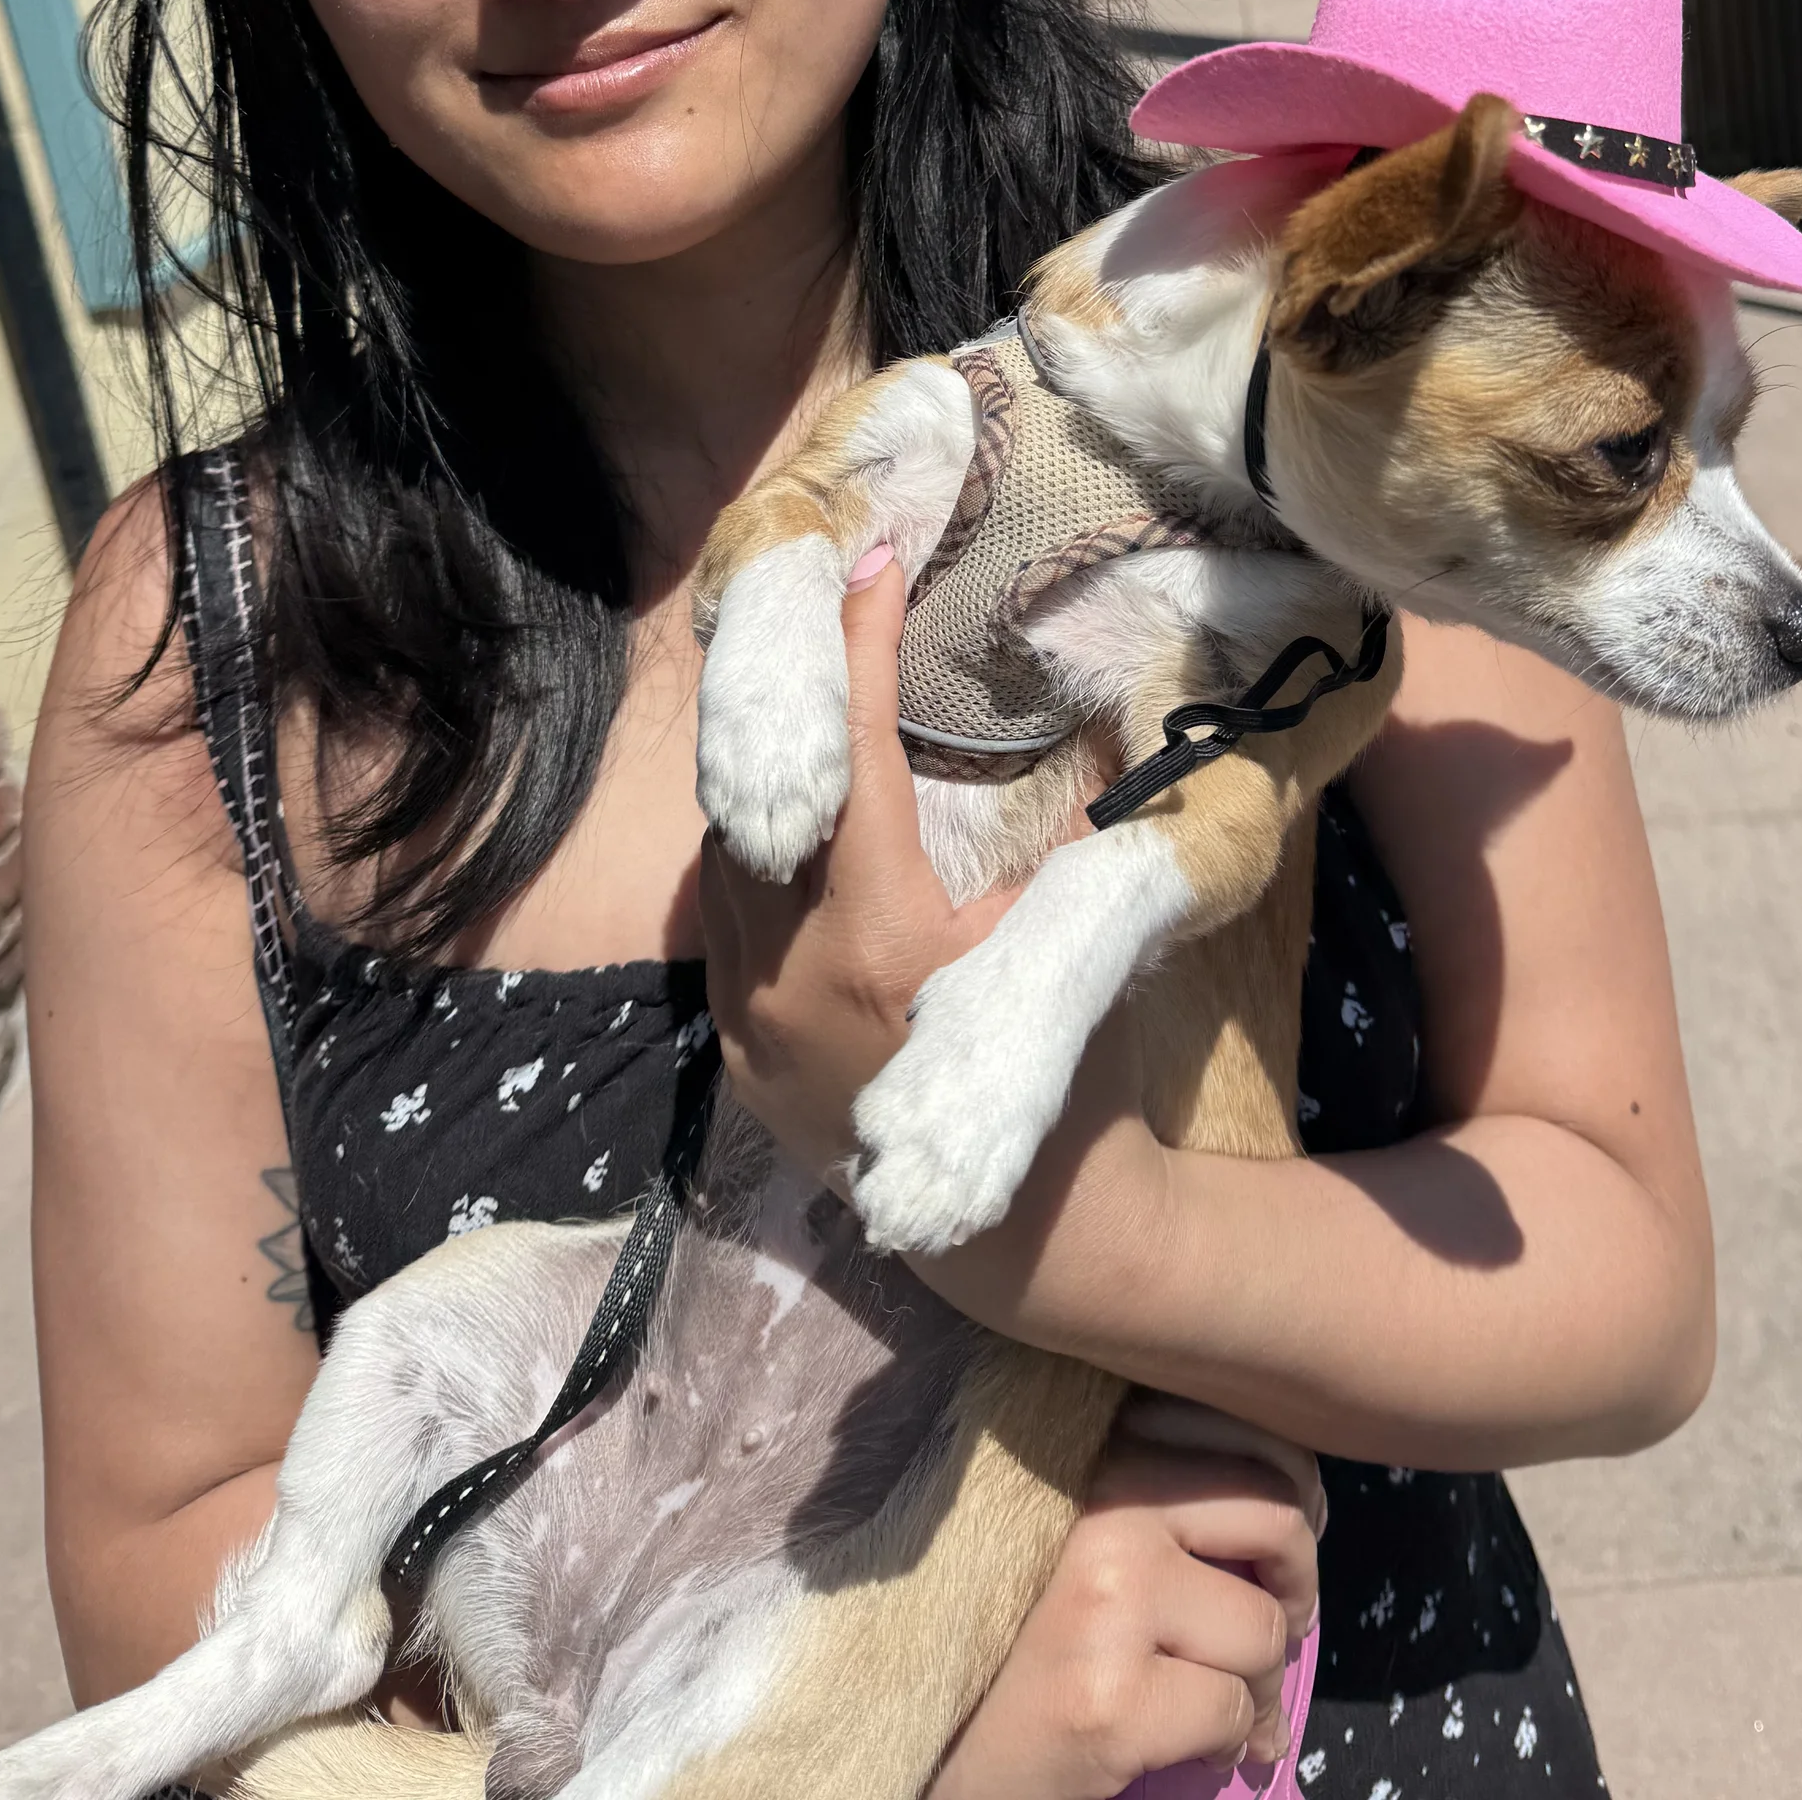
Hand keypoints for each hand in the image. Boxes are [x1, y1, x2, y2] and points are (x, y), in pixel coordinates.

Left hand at [700, 550, 1176, 1344]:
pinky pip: (722, 923)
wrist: (1025, 1238)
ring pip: (725, 855)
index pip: (853, 758)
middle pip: (764, 792)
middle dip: (794, 691)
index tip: (866, 565)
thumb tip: (1080, 706)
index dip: (859, 653)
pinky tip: (789, 810)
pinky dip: (750, 853)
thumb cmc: (1068, 1074)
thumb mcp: (1064, 938)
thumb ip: (1049, 827)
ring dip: (768, 769)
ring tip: (804, 687)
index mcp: (881, 943)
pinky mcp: (730, 1051)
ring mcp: (744, 1020)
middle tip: (818, 599)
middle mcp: (788, 977)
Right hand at [929, 1398, 1323, 1799]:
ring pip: (1262, 1628)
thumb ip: (1159, 1490)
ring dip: (1263, 1685)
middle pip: (1276, 1515)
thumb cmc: (1012, 1634)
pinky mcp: (1109, 1699)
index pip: (1242, 1427)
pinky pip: (1232, 1711)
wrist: (931, 1745)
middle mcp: (1100, 1505)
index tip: (1285, 1538)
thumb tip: (1302, 1498)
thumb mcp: (1079, 1527)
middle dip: (1299, 1585)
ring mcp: (1106, 1601)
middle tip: (1286, 1623)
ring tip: (1230, 1707)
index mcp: (1092, 1449)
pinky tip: (1195, 1751)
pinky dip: (1231, 1742)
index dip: (1290, 1488)